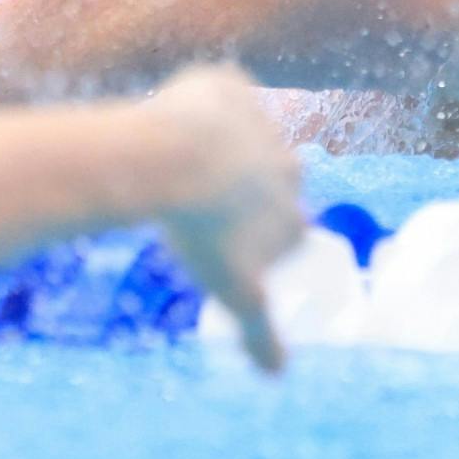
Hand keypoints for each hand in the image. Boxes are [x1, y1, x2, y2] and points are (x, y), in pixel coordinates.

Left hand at [141, 65, 303, 371]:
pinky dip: (198, 101)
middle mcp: (290, 167)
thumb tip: (279, 375)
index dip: (251, 239)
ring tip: (170, 164)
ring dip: (217, 146)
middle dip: (238, 190)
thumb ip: (259, 331)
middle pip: (267, 181)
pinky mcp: (230, 83)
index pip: (282, 232)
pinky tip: (166, 117)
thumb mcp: (233, 292)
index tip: (217, 245)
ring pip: (240, 135)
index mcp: (292, 217)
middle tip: (193, 204)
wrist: (172, 160)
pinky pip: (216, 91)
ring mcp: (261, 122)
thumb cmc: (201, 229)